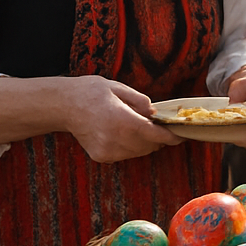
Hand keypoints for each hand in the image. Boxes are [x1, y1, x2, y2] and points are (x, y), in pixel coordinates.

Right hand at [62, 76, 184, 163]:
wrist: (63, 105)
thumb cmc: (91, 92)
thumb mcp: (119, 88)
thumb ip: (140, 101)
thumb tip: (154, 114)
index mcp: (123, 121)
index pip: (155, 134)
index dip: (171, 137)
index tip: (181, 135)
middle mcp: (116, 139)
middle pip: (149, 145)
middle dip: (157, 137)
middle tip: (156, 125)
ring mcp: (107, 150)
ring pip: (138, 152)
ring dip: (144, 143)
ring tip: (136, 127)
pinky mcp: (100, 156)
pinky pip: (124, 155)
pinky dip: (129, 147)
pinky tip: (120, 133)